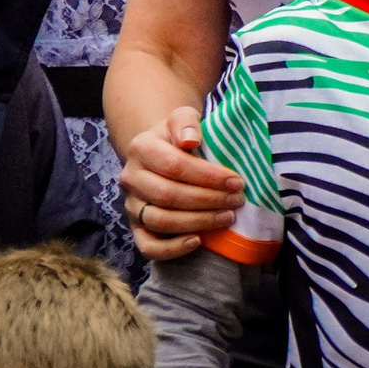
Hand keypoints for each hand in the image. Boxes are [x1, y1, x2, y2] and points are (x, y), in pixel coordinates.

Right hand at [118, 107, 243, 259]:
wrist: (160, 150)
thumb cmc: (179, 136)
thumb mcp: (183, 119)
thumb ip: (186, 123)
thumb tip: (190, 140)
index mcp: (141, 148)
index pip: (175, 166)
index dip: (208, 176)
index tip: (236, 181)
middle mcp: (131, 178)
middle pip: (168, 195)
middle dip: (207, 200)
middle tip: (236, 200)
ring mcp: (131, 205)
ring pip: (160, 221)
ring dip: (197, 222)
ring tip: (226, 217)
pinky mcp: (136, 227)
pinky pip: (147, 246)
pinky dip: (172, 248)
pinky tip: (198, 241)